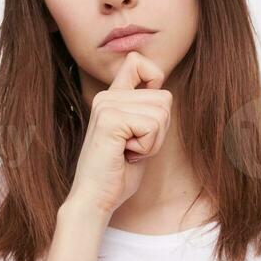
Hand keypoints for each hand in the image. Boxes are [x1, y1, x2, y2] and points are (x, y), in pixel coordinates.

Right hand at [66, 50, 172, 218]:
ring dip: (153, 141)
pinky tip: (126, 155)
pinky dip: (147, 147)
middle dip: (159, 130)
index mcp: (113, 98)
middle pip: (165, 98)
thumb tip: (163, 92)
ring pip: (162, 113)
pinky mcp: (110, 120)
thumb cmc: (119, 173)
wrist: (96, 199)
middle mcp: (107, 96)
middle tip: (134, 148)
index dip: (155, 79)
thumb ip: (146, 112)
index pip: (138, 62)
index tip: (146, 114)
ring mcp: (106, 106)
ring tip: (129, 152)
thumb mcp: (138, 136)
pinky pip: (153, 126)